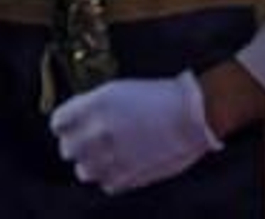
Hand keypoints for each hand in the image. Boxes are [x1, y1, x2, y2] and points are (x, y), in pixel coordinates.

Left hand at [50, 71, 222, 193]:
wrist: (197, 115)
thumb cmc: (165, 97)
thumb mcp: (122, 89)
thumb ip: (94, 107)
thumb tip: (80, 122)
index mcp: (94, 106)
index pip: (59, 122)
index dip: (70, 122)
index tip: (79, 124)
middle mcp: (94, 133)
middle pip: (68, 148)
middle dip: (81, 143)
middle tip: (100, 138)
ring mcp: (107, 158)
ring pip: (84, 170)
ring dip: (96, 162)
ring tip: (116, 153)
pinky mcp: (123, 178)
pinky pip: (106, 183)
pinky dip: (115, 175)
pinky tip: (131, 162)